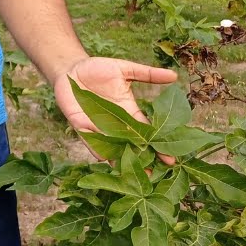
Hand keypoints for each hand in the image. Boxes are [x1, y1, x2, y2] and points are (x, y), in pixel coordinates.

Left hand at [53, 56, 177, 162]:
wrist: (71, 69)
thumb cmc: (98, 69)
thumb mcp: (124, 69)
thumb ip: (146, 74)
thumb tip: (174, 76)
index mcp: (129, 111)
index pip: (147, 131)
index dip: (157, 144)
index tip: (170, 159)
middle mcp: (115, 123)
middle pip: (131, 145)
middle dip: (140, 160)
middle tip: (151, 175)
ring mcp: (98, 126)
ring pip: (111, 148)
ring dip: (119, 160)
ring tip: (129, 173)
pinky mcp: (80, 125)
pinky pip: (88, 140)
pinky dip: (95, 148)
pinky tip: (103, 159)